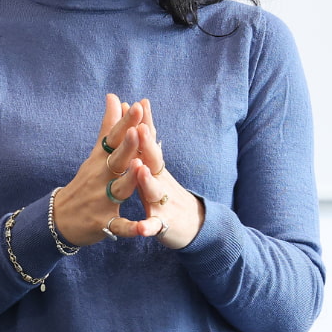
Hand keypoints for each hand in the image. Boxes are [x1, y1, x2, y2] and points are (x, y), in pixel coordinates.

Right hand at [53, 94, 165, 245]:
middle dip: (127, 146)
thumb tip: (114, 96)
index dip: (125, 123)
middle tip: (138, 130)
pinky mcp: (104, 223)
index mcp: (101, 160)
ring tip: (140, 168)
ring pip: (119, 189)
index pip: (113, 138)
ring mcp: (101, 200)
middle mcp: (101, 177)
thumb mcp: (95, 154)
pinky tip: (144, 228)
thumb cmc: (86, 182)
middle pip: (116, 160)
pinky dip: (131, 228)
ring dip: (129, 180)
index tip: (137, 105)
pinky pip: (119, 226)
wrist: (59, 219)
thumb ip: (109, 126)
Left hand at [122, 98, 204, 249]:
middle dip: (147, 144)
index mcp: (155, 167)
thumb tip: (142, 111)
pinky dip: (148, 227)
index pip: (150, 142)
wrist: (194, 225)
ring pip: (155, 190)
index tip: (137, 103)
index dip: (144, 123)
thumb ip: (149, 140)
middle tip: (139, 128)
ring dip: (147, 180)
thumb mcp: (157, 166)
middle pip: (154, 160)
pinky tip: (142, 228)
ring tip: (140, 169)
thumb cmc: (167, 192)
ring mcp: (164, 202)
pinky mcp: (163, 224)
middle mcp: (161, 181)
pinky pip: (154, 226)